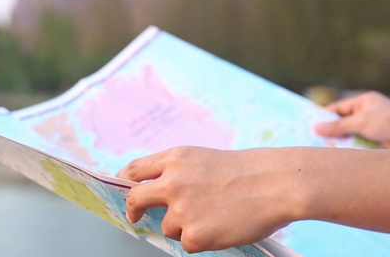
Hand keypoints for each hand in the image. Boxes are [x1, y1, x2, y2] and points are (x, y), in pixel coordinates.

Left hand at [116, 147, 301, 252]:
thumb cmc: (246, 171)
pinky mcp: (194, 234)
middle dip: (132, 209)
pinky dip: (201, 240)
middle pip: (135, 199)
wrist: (276, 184)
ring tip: (213, 215)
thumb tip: (156, 190)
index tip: (126, 190)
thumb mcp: (203, 159)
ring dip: (184, 226)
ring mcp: (181, 209)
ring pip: (168, 226)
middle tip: (135, 216)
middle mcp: (172, 182)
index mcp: (175, 159)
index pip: (135, 170)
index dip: (126, 181)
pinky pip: (186, 243)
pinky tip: (220, 227)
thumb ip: (176, 171)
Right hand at [315, 91, 389, 142]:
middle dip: (331, 131)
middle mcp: (366, 113)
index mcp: (363, 102)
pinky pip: (358, 142)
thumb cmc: (388, 122)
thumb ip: (338, 126)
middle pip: (342, 122)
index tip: (311, 126)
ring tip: (326, 147)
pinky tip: (340, 152)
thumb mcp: (361, 122)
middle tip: (316, 139)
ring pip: (349, 133)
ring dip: (340, 140)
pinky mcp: (375, 139)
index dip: (324, 117)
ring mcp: (371, 126)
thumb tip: (316, 128)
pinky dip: (350, 146)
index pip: (337, 108)